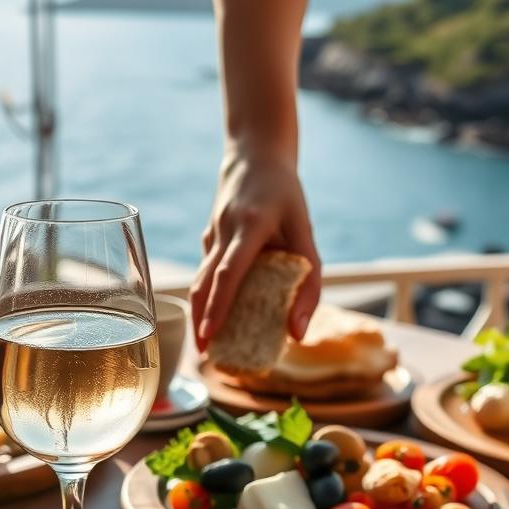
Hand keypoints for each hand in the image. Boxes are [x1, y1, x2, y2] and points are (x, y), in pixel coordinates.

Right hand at [190, 147, 320, 351]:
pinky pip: (207, 268)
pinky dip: (210, 293)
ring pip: (200, 277)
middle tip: (205, 354)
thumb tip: (297, 333)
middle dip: (201, 319)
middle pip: (205, 281)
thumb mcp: (306, 234)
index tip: (210, 334)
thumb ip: (308, 283)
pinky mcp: (207, 234)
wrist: (256, 154)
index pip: (228, 272)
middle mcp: (224, 229)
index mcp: (250, 225)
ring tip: (207, 342)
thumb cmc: (287, 196)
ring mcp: (211, 231)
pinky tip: (216, 313)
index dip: (218, 306)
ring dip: (201, 311)